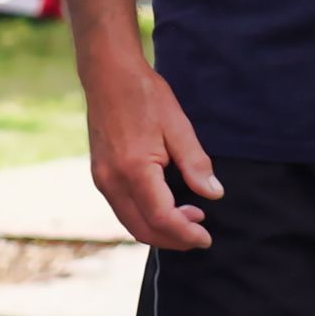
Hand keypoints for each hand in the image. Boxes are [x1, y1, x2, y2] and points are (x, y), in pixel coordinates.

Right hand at [83, 54, 222, 249]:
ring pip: (130, 223)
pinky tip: (167, 207)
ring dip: (160, 230)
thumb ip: (196, 164)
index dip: (186, 234)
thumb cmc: (146, 96)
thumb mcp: (179, 126)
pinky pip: (123, 210)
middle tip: (201, 235)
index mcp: (134, 170)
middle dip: (174, 240)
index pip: (161, 218)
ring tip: (190, 219)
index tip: (207, 239)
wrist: (108, 75)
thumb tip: (214, 195)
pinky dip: (145, 218)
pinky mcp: (100, 175)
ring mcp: (102, 180)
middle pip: (143, 229)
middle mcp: (112, 181)